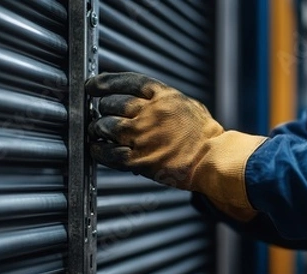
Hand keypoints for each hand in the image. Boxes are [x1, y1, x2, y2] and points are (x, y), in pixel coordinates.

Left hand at [86, 72, 266, 221]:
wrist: (212, 158)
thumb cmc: (203, 135)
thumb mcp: (186, 104)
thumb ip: (163, 100)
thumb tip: (142, 98)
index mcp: (163, 96)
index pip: (127, 82)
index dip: (106, 82)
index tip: (94, 85)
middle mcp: (151, 113)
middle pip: (113, 104)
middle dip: (103, 108)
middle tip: (101, 113)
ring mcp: (143, 136)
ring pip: (107, 126)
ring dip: (99, 128)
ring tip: (98, 130)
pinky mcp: (139, 159)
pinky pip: (109, 152)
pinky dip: (99, 149)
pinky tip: (97, 148)